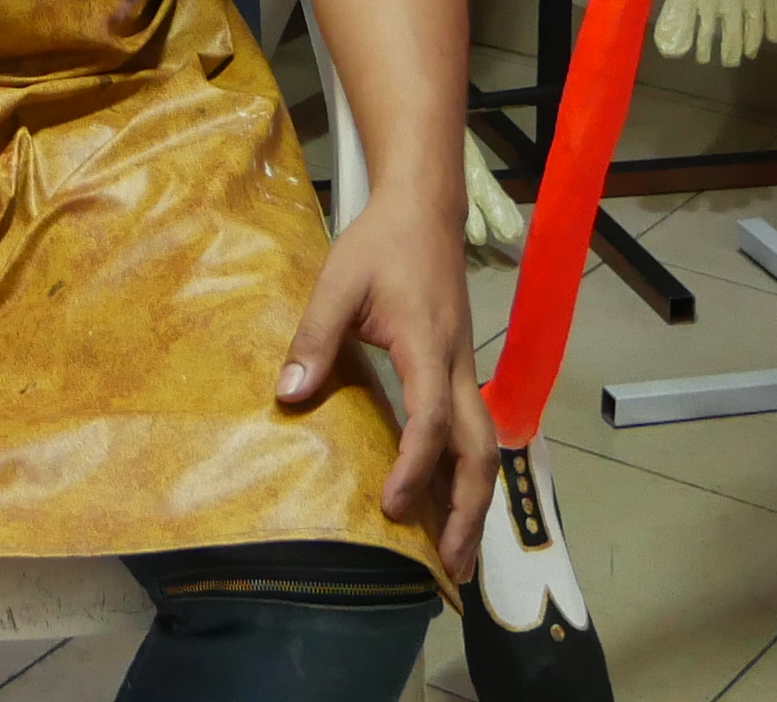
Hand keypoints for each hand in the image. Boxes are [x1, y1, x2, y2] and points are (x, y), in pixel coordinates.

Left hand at [278, 188, 493, 575]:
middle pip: (481, 450)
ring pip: (487, 447)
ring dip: (476, 502)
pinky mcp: (461, 371)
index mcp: (428, 347)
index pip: (431, 418)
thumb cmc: (380, 244)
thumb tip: (289, 395)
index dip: (415, 467)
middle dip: (470, 510)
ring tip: (459, 556)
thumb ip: (315, 338)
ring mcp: (466, 371)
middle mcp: (459, 367)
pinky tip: (452, 506)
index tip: (394, 508)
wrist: (424, 211)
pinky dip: (467, 476)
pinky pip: (474, 433)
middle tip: (451, 565)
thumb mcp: (338, 281)